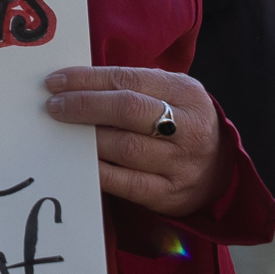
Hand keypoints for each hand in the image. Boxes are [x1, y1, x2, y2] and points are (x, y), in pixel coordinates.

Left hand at [44, 65, 226, 218]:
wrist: (220, 169)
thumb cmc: (181, 124)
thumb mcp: (172, 95)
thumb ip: (134, 87)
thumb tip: (76, 84)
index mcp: (187, 93)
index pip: (129, 80)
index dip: (88, 79)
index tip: (56, 82)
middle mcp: (188, 127)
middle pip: (128, 110)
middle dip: (84, 106)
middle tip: (53, 106)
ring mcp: (181, 163)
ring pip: (125, 148)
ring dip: (87, 139)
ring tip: (61, 132)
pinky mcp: (169, 194)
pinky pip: (126, 183)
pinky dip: (98, 171)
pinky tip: (78, 162)